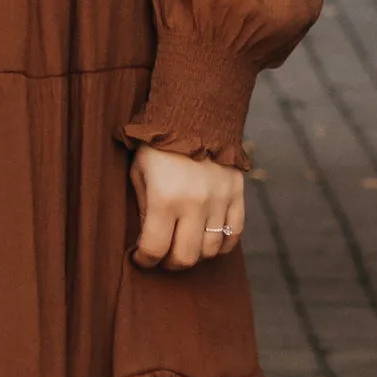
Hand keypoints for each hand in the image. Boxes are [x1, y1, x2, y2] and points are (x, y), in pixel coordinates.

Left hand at [132, 146, 245, 271]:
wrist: (195, 113)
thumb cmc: (158, 145)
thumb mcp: (139, 173)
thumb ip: (143, 209)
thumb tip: (147, 239)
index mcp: (164, 199)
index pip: (155, 248)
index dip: (145, 260)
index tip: (141, 258)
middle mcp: (195, 204)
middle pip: (185, 257)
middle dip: (169, 263)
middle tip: (162, 256)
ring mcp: (219, 201)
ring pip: (210, 250)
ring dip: (195, 254)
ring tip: (184, 245)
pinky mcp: (237, 195)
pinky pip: (234, 234)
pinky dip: (222, 244)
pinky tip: (208, 240)